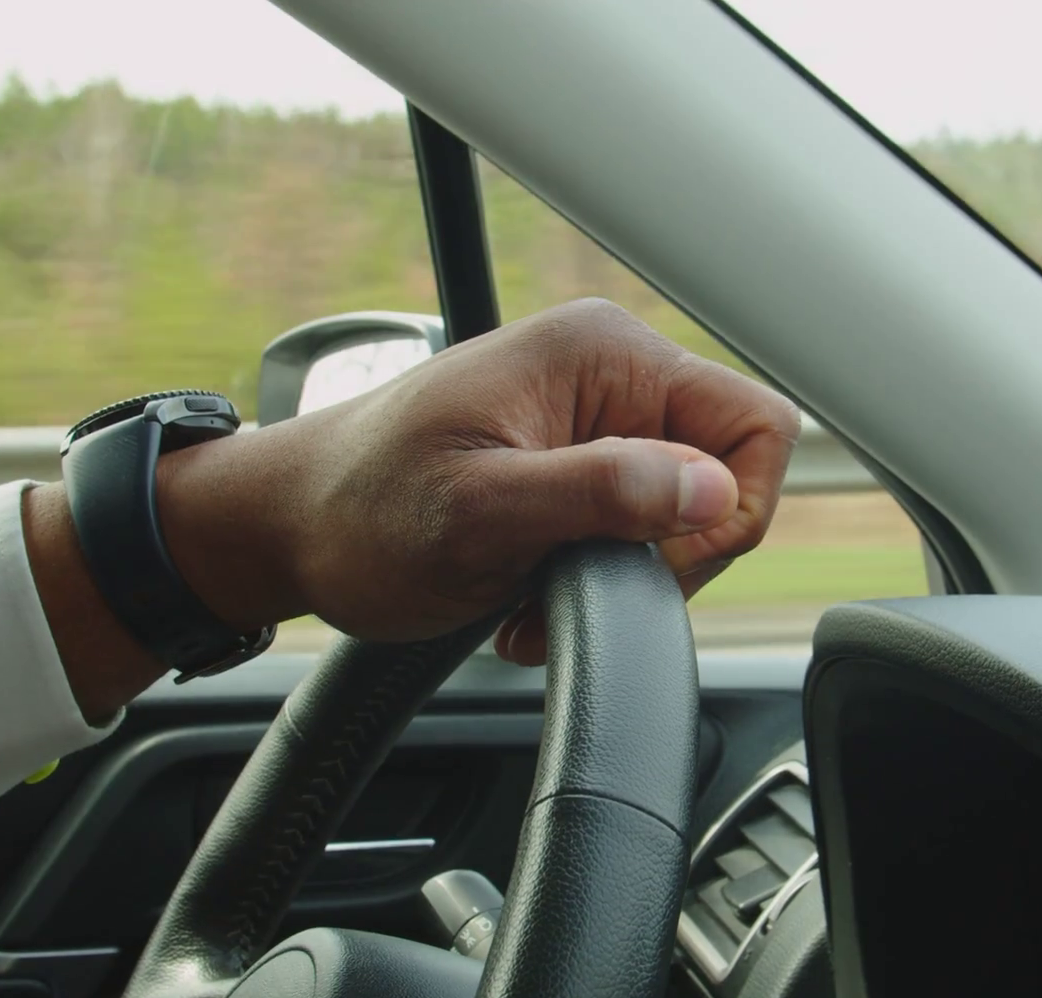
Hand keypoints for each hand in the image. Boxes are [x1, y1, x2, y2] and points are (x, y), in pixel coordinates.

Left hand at [157, 299, 800, 665]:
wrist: (285, 526)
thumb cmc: (358, 509)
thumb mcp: (478, 512)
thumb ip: (599, 493)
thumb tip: (712, 490)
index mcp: (603, 355)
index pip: (755, 426)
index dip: (728, 512)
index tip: (652, 564)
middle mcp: (610, 377)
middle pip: (726, 479)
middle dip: (666, 559)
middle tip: (576, 591)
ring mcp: (594, 422)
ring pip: (682, 517)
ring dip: (623, 579)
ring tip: (535, 598)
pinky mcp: (575, 468)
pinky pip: (635, 531)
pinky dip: (597, 580)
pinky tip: (531, 594)